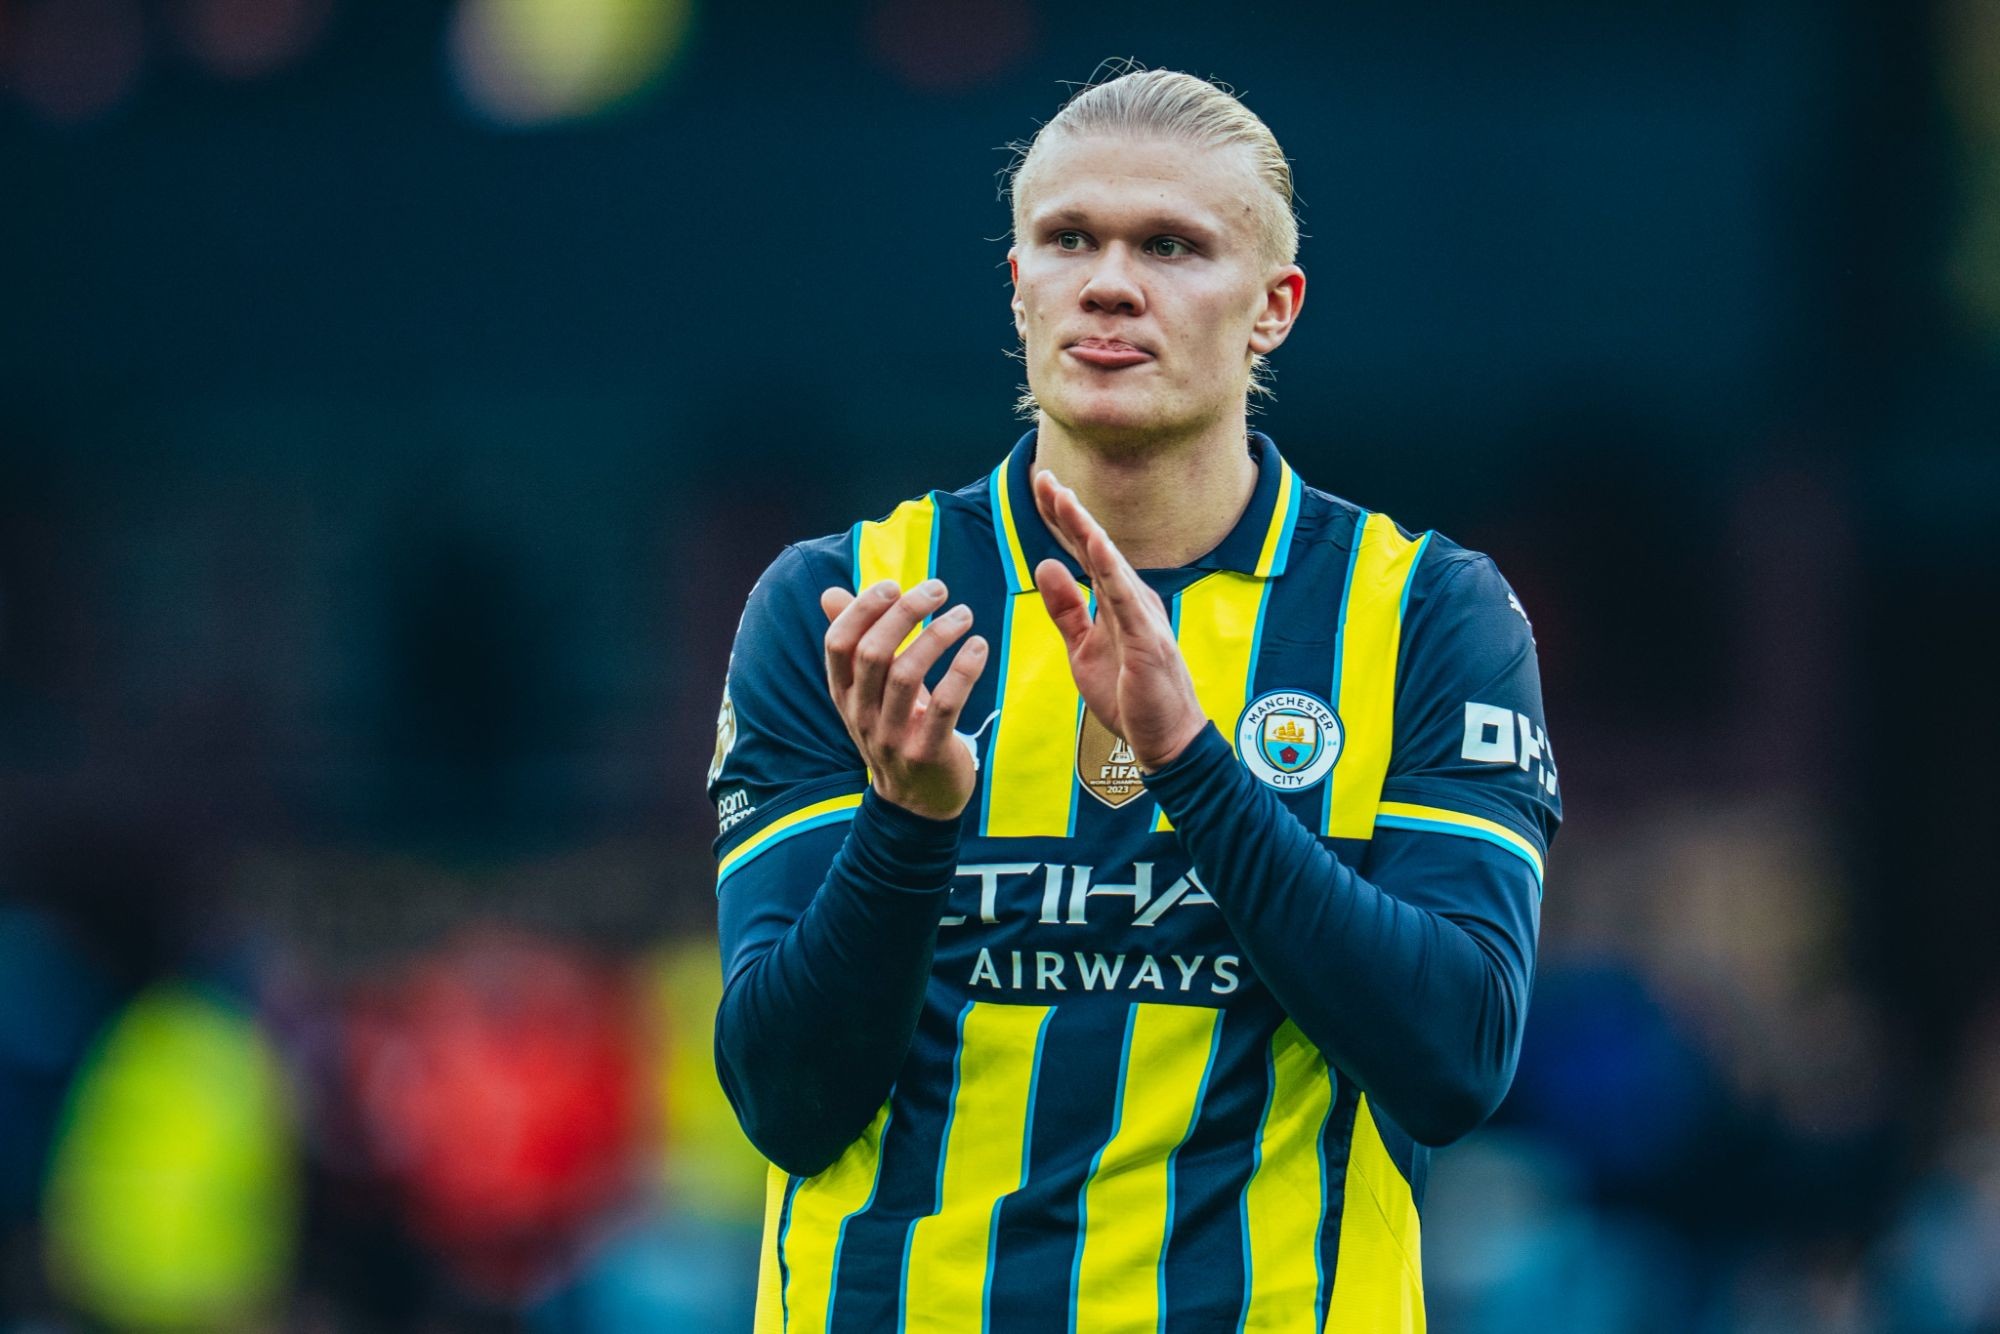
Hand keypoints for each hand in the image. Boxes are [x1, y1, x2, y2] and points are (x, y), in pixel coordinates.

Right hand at [820, 579, 989, 820]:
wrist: (917, 803)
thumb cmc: (897, 729)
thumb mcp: (870, 690)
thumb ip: (856, 641)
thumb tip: (830, 592)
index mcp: (844, 694)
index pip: (838, 643)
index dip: (862, 609)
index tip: (893, 585)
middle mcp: (861, 715)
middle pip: (873, 653)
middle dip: (905, 613)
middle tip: (938, 588)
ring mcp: (892, 737)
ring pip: (907, 675)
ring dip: (938, 635)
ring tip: (964, 614)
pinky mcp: (927, 753)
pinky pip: (946, 705)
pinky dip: (963, 670)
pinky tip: (978, 647)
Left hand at [1030, 471, 1206, 770]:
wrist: (1165, 739)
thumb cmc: (1129, 693)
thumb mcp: (1082, 647)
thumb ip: (1066, 608)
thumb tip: (1045, 564)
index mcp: (1116, 599)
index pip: (1084, 551)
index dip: (1062, 519)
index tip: (1041, 486)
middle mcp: (1131, 598)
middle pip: (1095, 547)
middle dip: (1069, 512)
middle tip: (1044, 476)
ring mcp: (1142, 616)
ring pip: (1109, 564)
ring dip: (1086, 529)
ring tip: (1064, 497)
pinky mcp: (1148, 640)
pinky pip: (1125, 598)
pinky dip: (1110, 568)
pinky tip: (1095, 541)